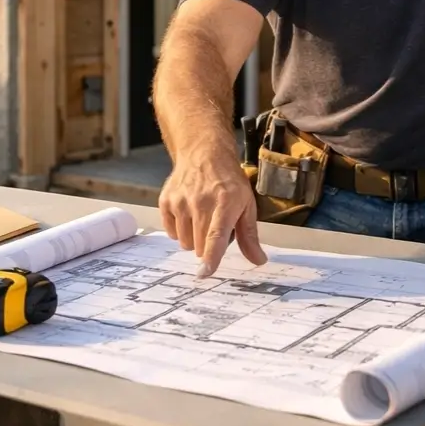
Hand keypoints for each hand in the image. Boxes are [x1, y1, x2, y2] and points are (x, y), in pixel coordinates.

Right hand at [158, 148, 266, 276]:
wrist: (204, 153)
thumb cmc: (229, 181)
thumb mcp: (247, 204)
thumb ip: (249, 235)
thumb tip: (258, 260)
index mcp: (226, 203)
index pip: (216, 235)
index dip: (211, 256)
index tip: (205, 272)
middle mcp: (201, 202)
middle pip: (199, 246)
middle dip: (207, 244)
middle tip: (214, 224)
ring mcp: (180, 201)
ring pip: (184, 242)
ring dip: (193, 238)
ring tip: (201, 218)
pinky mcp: (166, 200)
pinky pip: (171, 232)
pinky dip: (179, 229)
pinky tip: (188, 214)